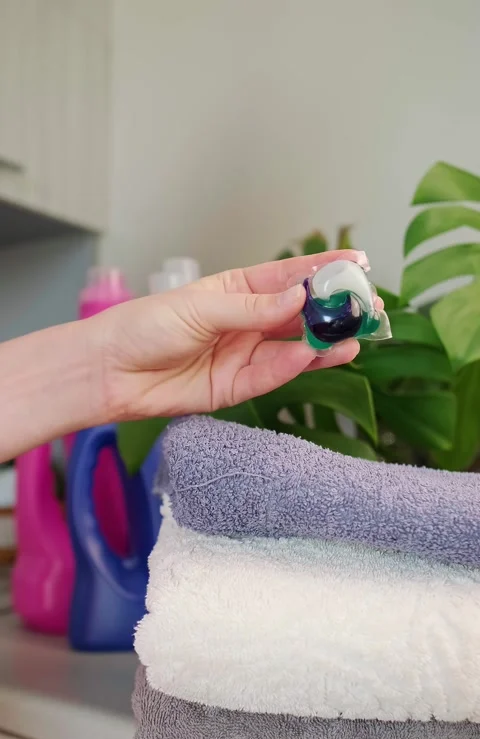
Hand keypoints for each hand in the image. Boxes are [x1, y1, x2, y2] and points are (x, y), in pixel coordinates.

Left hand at [99, 250, 376, 420]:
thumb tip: (297, 299)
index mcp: (236, 291)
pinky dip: (293, 367)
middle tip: (365, 309)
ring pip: (292, 349)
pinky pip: (271, 377)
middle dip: (331, 312)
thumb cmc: (145, 327)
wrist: (111, 371)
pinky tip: (313, 355)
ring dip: (323, 344)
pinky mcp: (236, 388)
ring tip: (352, 338)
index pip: (287, 278)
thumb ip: (251, 308)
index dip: (321, 272)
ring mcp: (243, 356)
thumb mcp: (199, 308)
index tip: (356, 265)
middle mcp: (246, 322)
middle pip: (297, 316)